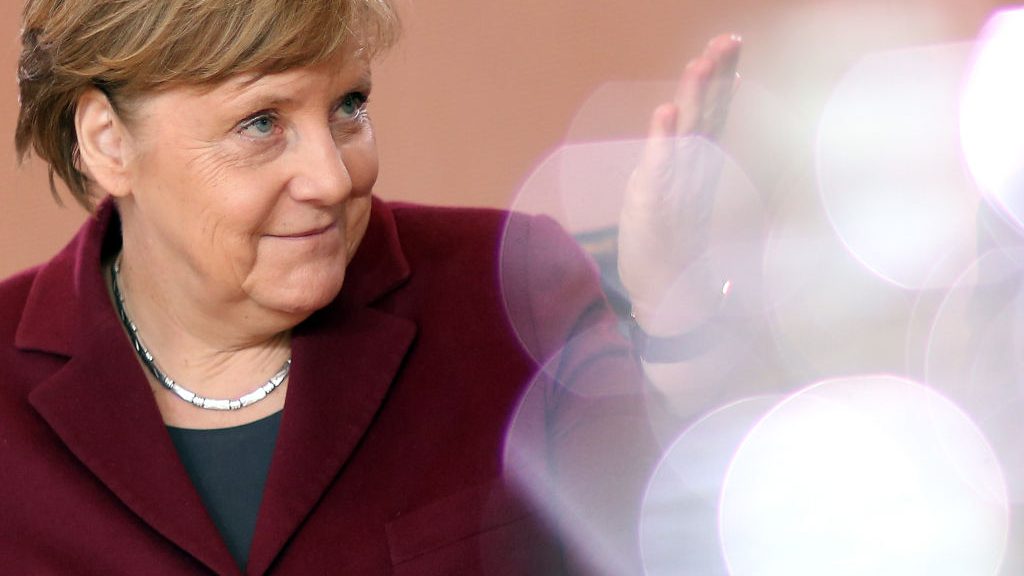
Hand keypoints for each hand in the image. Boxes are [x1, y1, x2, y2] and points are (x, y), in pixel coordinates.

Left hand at [618, 34, 741, 335]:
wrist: (669, 298)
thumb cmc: (670, 246)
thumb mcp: (677, 196)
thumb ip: (679, 161)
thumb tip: (680, 126)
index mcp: (700, 168)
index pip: (713, 115)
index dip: (721, 80)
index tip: (730, 45)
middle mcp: (694, 174)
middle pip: (707, 116)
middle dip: (716, 77)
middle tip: (727, 39)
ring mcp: (678, 190)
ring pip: (688, 135)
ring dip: (693, 99)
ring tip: (699, 63)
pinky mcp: (656, 207)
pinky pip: (660, 169)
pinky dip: (662, 141)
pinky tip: (665, 112)